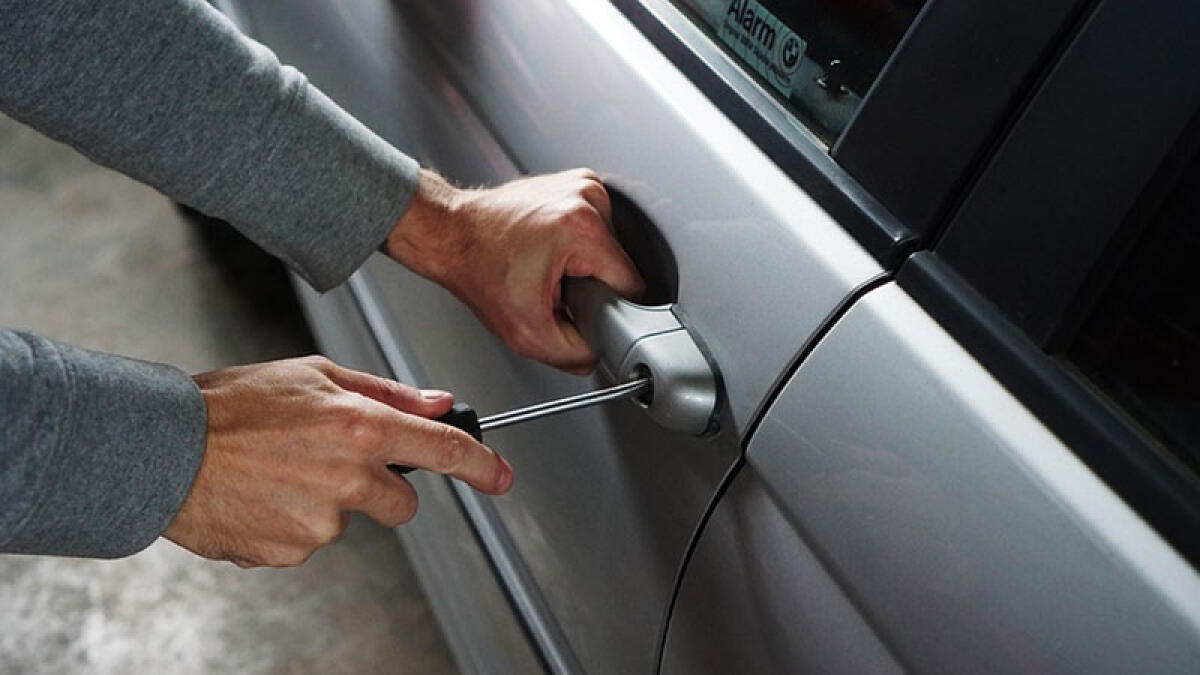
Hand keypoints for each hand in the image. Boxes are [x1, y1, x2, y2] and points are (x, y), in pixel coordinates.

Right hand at [164, 356, 511, 567]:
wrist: (163, 450)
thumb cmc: (231, 405)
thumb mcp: (314, 374)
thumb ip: (385, 392)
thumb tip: (437, 403)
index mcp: (359, 427)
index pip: (443, 451)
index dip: (481, 466)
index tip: (500, 476)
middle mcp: (348, 477)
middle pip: (401, 502)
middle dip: (381, 488)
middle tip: (331, 461)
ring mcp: (320, 521)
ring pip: (348, 520)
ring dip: (326, 502)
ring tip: (278, 471)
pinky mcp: (292, 552)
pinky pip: (309, 541)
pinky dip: (291, 523)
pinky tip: (262, 495)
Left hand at [385, 169, 644, 373]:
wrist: (451, 234)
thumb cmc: (478, 270)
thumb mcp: (527, 333)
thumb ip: (574, 355)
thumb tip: (599, 354)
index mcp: (582, 228)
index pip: (632, 284)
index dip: (610, 308)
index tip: (581, 309)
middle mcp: (587, 197)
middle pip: (620, 265)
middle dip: (593, 285)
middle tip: (554, 288)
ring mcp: (583, 185)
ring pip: (610, 248)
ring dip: (586, 264)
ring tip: (549, 266)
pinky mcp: (577, 183)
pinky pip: (597, 229)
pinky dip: (579, 245)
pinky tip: (551, 250)